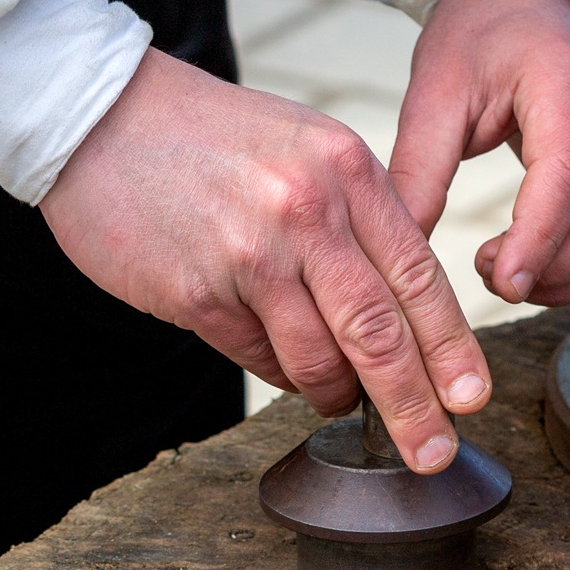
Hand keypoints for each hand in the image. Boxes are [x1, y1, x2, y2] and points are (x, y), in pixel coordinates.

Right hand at [40, 50, 490, 472]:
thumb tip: (399, 305)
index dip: (450, 348)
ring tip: (343, 402)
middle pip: (380, 332)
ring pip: (320, 359)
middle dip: (415, 404)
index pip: (418, 275)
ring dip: (338, 394)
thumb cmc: (207, 136)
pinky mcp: (198, 294)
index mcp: (346, 170)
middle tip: (433, 453)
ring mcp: (250, 256)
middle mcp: (306, 211)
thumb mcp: (304, 147)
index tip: (471, 396)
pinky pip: (260, 359)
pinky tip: (283, 366)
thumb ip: (355, 216)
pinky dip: (280, 374)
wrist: (99, 116)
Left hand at [389, 0, 569, 306]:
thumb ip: (418, 173)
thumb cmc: (476, 36)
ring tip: (509, 272)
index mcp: (565, 84)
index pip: (568, 177)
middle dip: (555, 270)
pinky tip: (535, 264)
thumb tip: (402, 252)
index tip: (501, 283)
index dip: (538, 241)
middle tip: (492, 274)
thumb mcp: (431, 94)